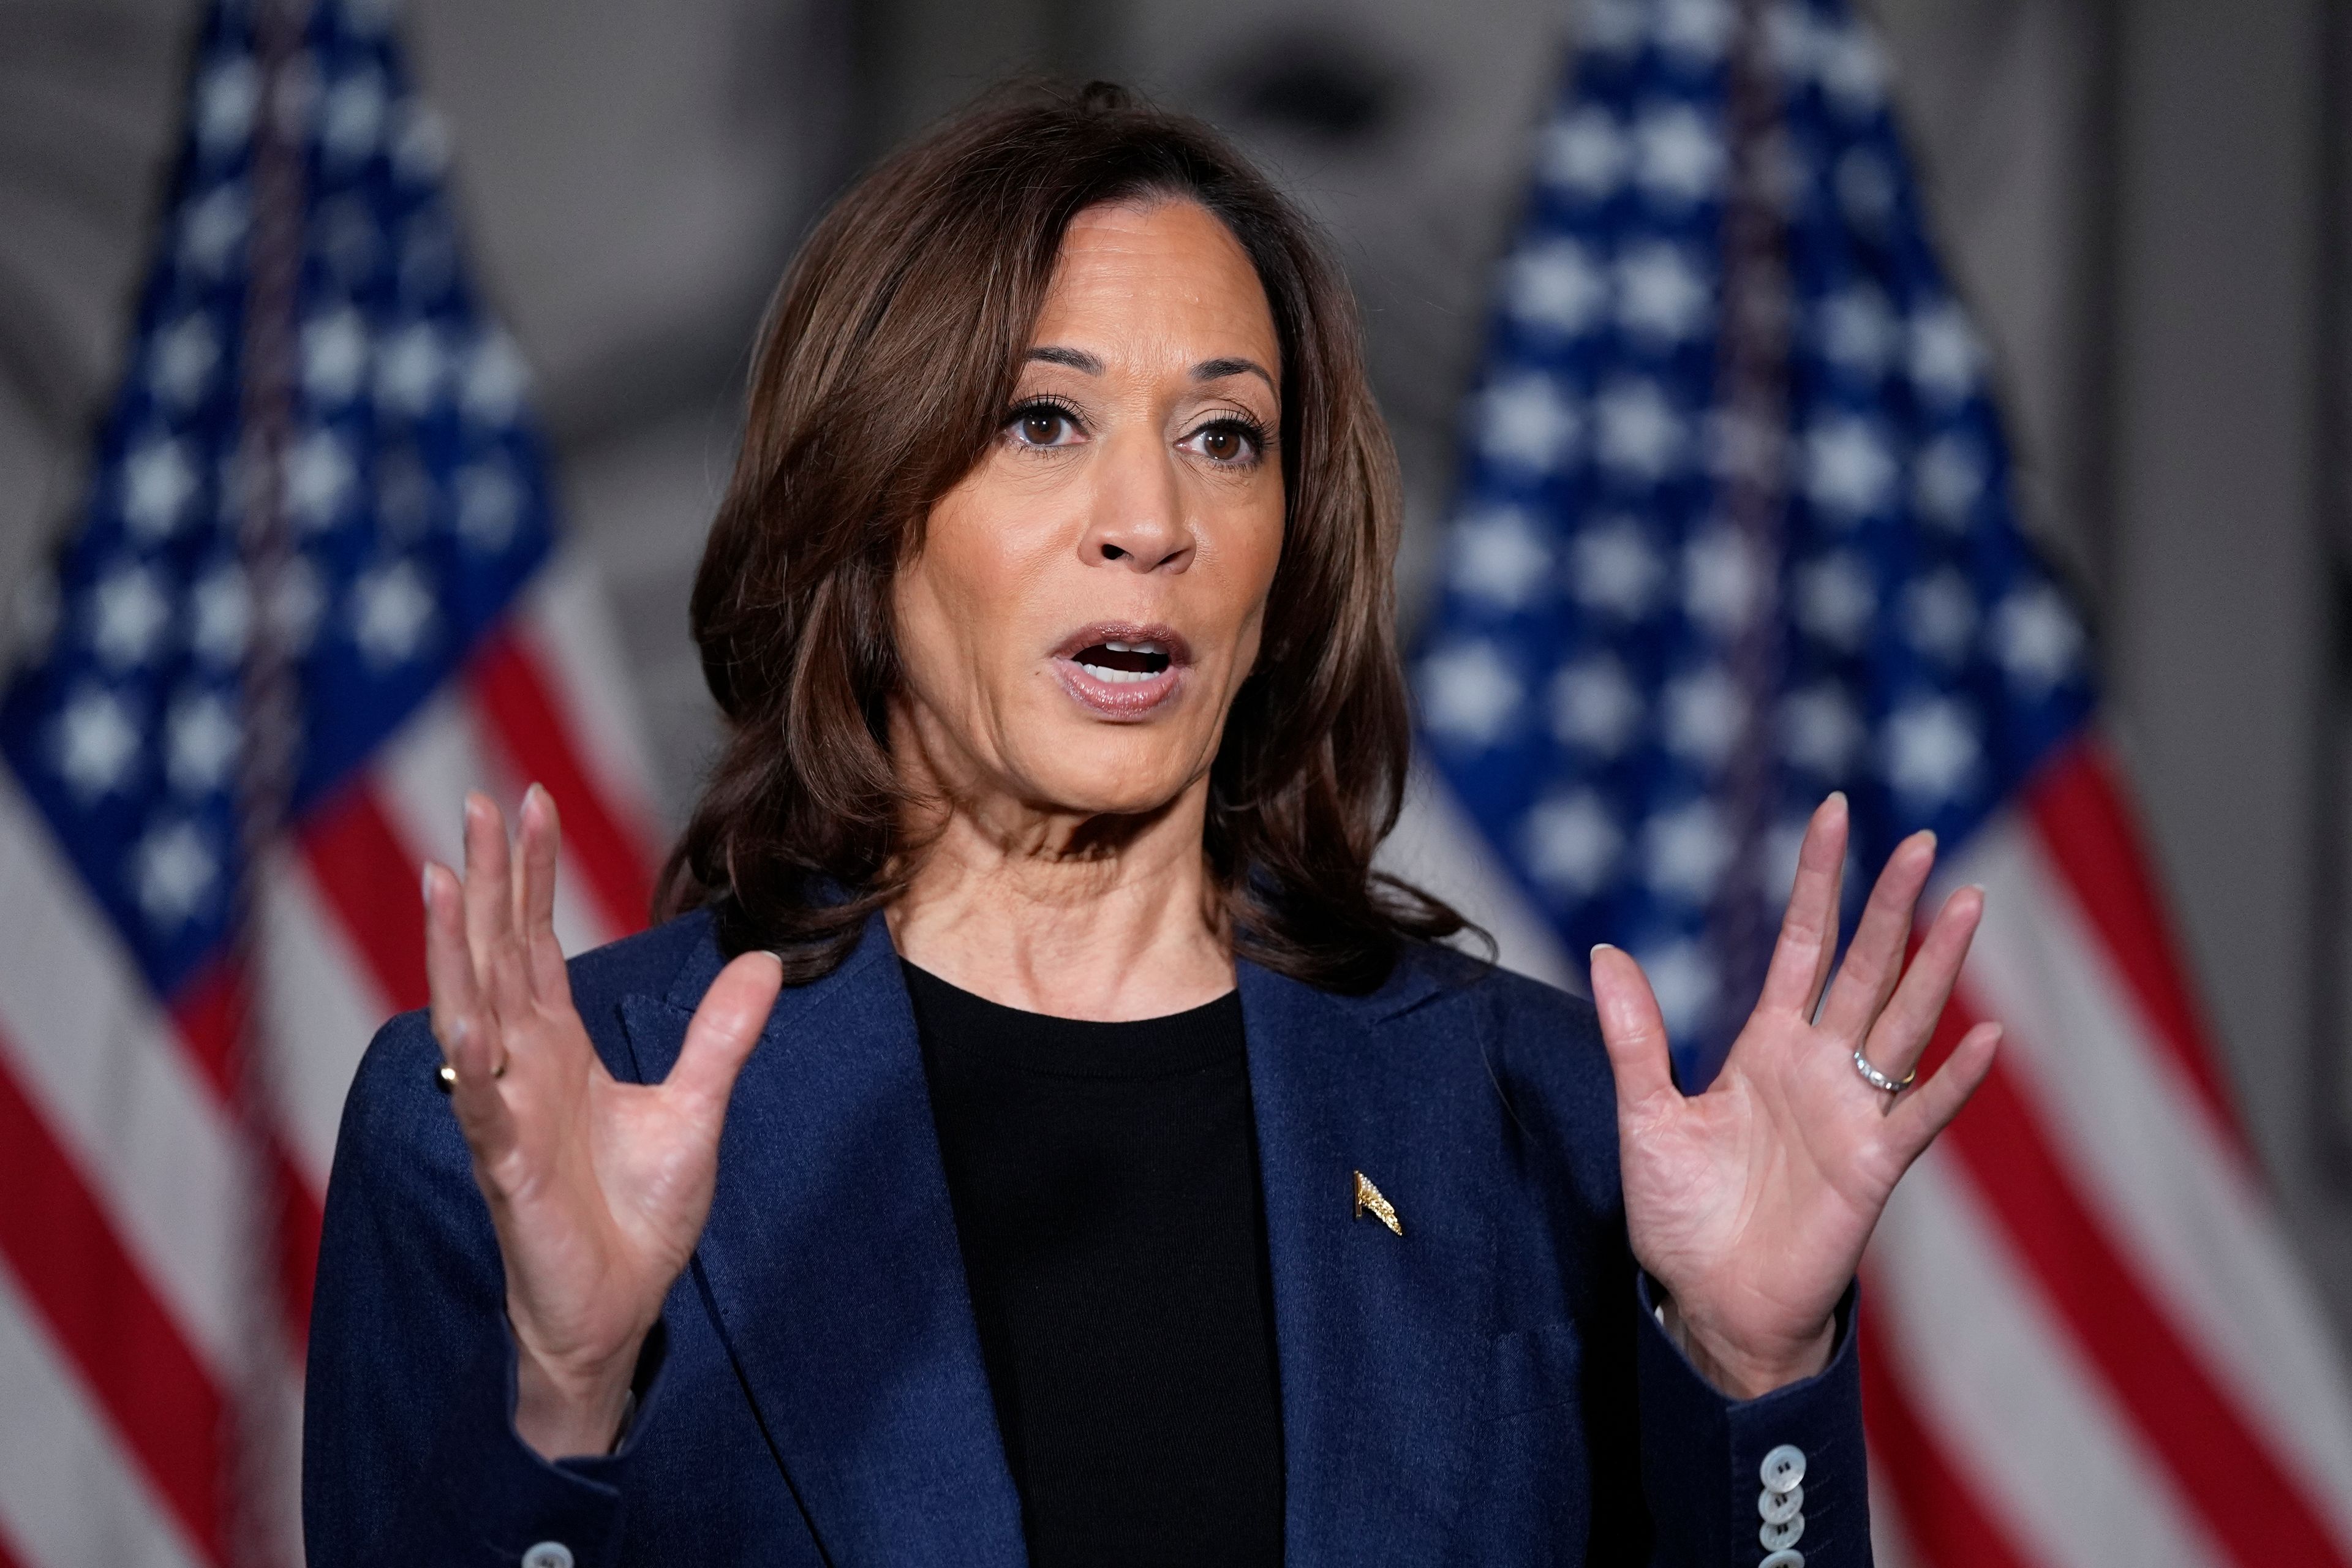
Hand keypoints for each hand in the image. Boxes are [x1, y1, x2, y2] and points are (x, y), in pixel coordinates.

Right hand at [425, 787, 781, 1457]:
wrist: (620, 1309)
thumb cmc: (636, 1216)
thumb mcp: (696, 1111)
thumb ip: (722, 1038)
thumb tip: (762, 962)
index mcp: (556, 1048)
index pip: (533, 943)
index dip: (528, 875)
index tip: (528, 801)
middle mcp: (520, 1068)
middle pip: (493, 956)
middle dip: (483, 883)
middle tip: (474, 804)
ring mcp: (506, 1115)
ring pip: (469, 1015)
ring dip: (454, 951)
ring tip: (442, 881)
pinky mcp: (509, 1170)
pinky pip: (483, 1111)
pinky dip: (474, 1068)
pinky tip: (469, 1025)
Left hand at [1591, 793, 1999, 1397]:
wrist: (1710, 1302)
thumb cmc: (1683, 1216)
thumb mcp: (1645, 1114)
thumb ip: (1635, 1036)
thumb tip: (1604, 950)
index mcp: (1766, 1047)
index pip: (1801, 946)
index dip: (1819, 883)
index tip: (1834, 814)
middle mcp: (1818, 1068)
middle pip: (1864, 969)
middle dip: (1890, 906)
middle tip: (1921, 839)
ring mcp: (1852, 1113)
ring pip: (1902, 1023)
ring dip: (1935, 966)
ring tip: (1966, 903)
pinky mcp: (1873, 1168)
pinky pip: (1920, 1116)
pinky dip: (1954, 1081)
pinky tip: (1987, 1038)